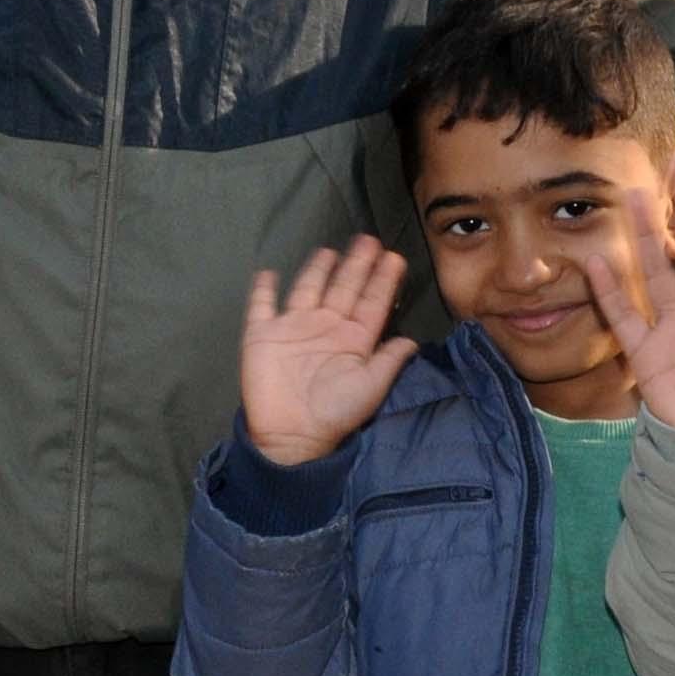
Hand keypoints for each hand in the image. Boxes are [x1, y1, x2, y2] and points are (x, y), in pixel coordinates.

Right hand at [244, 239, 412, 466]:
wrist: (291, 436)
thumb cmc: (334, 413)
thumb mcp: (370, 387)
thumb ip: (390, 360)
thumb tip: (412, 340)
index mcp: (352, 339)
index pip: (371, 302)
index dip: (382, 281)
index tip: (395, 257)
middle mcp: (325, 327)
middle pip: (343, 288)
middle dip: (357, 265)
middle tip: (369, 240)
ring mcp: (293, 328)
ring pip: (308, 289)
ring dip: (318, 270)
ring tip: (330, 251)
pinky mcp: (262, 335)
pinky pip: (262, 306)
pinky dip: (263, 290)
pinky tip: (268, 273)